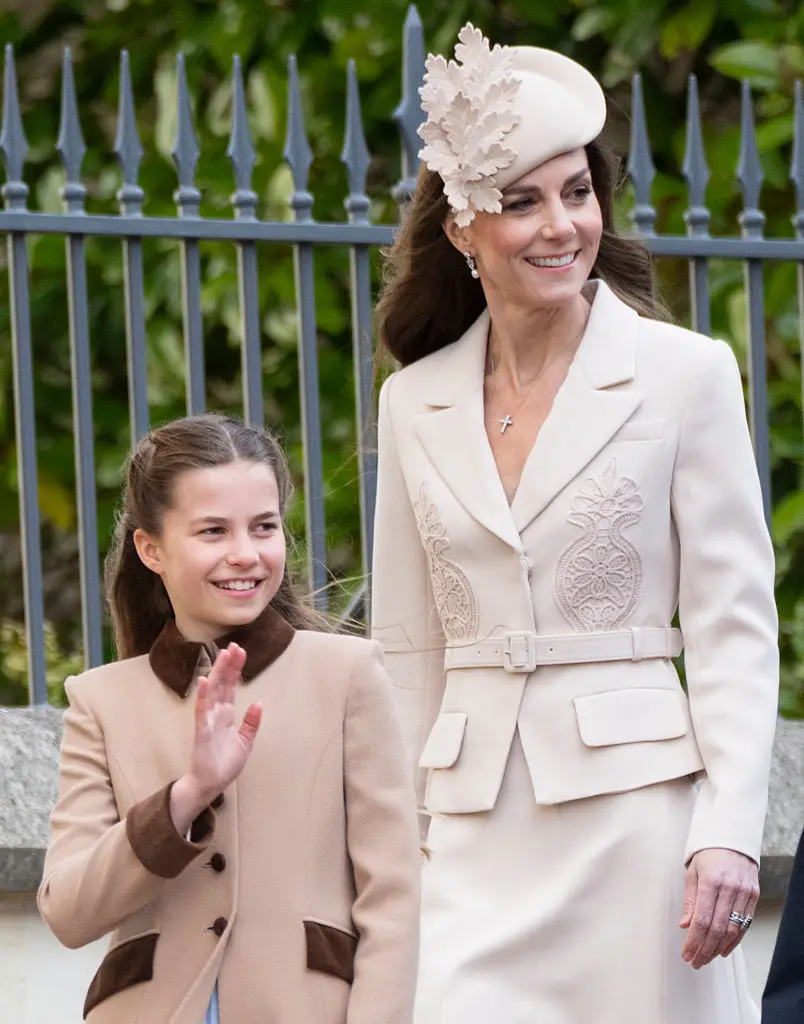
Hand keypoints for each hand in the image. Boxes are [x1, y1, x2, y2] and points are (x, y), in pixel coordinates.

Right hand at [170, 643, 261, 833]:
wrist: (211, 784)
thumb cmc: (225, 764)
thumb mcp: (245, 742)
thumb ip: (251, 723)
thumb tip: (259, 703)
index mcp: (226, 715)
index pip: (231, 687)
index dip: (235, 669)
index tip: (241, 652)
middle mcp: (216, 714)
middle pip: (222, 683)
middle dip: (228, 665)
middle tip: (235, 645)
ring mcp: (208, 720)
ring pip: (213, 691)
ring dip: (218, 673)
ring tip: (224, 655)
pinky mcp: (202, 731)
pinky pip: (202, 711)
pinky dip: (203, 696)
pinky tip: (205, 681)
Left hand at [679, 848, 758, 967]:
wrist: (732, 838)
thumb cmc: (708, 855)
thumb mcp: (692, 873)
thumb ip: (690, 901)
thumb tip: (685, 926)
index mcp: (710, 882)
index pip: (702, 920)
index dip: (694, 941)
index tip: (686, 954)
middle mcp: (729, 888)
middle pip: (717, 929)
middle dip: (705, 949)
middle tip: (696, 962)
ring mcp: (744, 893)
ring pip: (732, 930)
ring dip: (718, 948)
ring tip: (707, 958)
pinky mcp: (754, 896)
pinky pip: (744, 924)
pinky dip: (734, 940)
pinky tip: (723, 948)